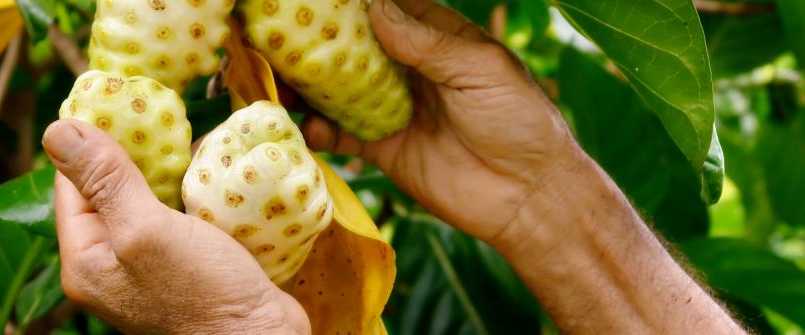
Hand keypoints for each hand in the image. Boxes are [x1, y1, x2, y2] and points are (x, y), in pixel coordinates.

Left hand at [42, 120, 309, 333]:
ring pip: (154, 198)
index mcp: (86, 259)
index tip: (118, 100)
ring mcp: (154, 265)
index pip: (72, 184)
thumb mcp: (146, 229)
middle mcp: (113, 262)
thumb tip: (57, 128)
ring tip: (196, 135)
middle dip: (139, 150)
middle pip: (113, 188)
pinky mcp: (192, 263)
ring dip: (174, 168)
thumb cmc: (201, 294)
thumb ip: (105, 180)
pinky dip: (200, 190)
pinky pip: (186, 215)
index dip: (91, 139)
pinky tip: (218, 169)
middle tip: (163, 112)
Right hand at [304, 0, 580, 245]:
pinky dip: (320, 130)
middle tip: (280, 34)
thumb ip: (427, 43)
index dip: (355, 6)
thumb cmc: (519, 121)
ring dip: (310, 84)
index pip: (389, 9)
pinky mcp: (385, 149)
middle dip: (321, 41)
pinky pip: (343, 135)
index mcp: (439, 40)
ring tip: (275, 75)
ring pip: (340, 90)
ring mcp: (395, 109)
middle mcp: (411, 70)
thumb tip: (375, 9)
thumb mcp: (480, 70)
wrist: (529, 196)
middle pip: (356, 48)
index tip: (314, 1)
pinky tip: (303, 124)